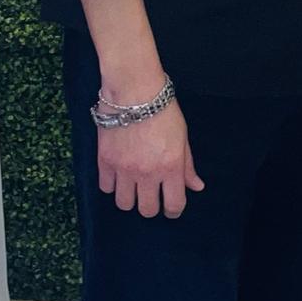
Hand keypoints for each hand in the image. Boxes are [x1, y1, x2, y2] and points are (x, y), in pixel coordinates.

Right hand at [97, 100, 203, 217]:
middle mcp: (147, 172)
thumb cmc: (163, 110)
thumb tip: (196, 186)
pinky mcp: (105, 160)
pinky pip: (105, 188)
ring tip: (132, 186)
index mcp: (171, 167)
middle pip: (146, 210)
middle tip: (151, 196)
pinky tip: (117, 175)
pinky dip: (111, 185)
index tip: (170, 207)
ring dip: (129, 198)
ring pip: (124, 203)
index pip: (173, 205)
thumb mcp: (182, 137)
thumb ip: (187, 166)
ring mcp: (124, 168)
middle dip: (151, 206)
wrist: (134, 90)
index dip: (173, 210)